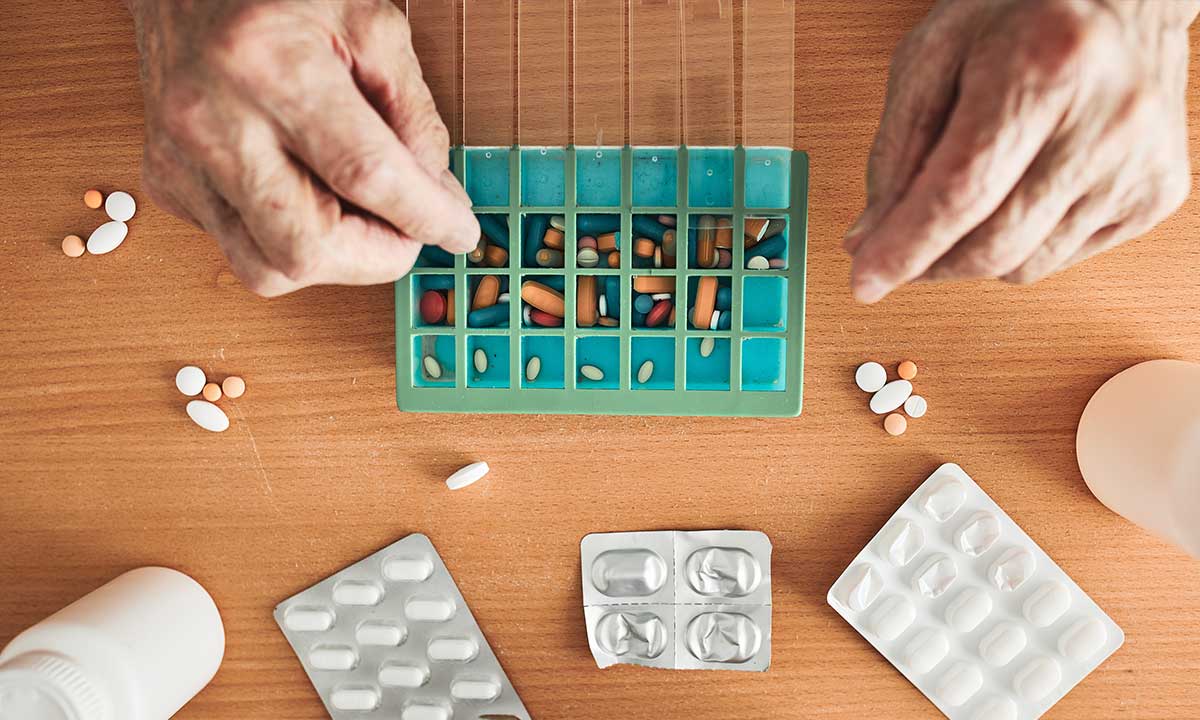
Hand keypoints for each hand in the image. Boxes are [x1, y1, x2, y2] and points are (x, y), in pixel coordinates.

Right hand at [126, 0, 477, 295]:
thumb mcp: (372, 24)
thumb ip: (414, 114)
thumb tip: (437, 197)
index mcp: (268, 65)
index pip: (363, 176)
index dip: (424, 216)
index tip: (459, 231)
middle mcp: (213, 120)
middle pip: (307, 249)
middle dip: (379, 256)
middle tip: (411, 229)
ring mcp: (181, 159)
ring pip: (269, 270)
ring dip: (336, 260)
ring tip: (362, 215)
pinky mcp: (166, 183)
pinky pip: (241, 247)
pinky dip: (291, 238)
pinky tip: (309, 193)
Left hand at [845, 0, 1195, 302]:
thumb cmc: (1024, 13)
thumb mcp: (936, 54)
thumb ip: (896, 149)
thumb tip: (870, 238)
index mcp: (1047, 65)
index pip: (963, 191)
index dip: (906, 247)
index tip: (865, 280)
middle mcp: (1107, 118)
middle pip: (995, 243)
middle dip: (929, 264)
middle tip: (895, 254)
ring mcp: (1141, 161)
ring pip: (1025, 265)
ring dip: (971, 258)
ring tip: (960, 209)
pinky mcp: (1160, 193)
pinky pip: (1062, 259)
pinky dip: (1019, 246)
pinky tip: (1015, 198)